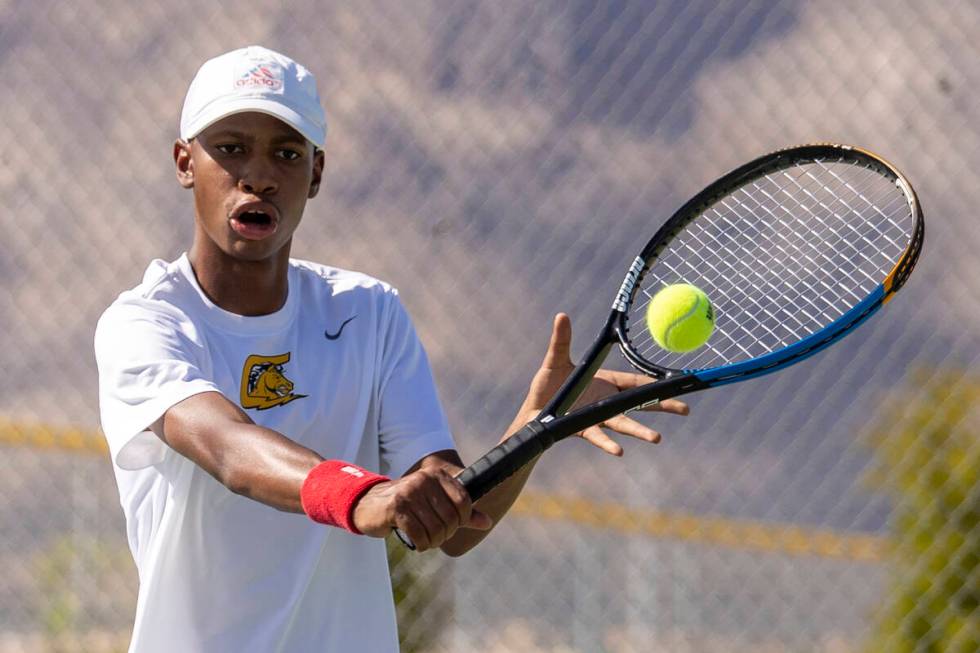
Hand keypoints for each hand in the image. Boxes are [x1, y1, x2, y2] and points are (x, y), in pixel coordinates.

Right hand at [351, 462, 491, 551]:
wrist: (369, 504)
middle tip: (436, 536)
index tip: (452, 526)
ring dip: (433, 542)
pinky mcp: (396, 508)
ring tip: (426, 540)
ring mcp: (410, 493)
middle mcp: (424, 480)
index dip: (462, 520)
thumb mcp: (435, 503)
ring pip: (436, 529)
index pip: (464, 502)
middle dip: (446, 534)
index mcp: (437, 475)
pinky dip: (421, 544)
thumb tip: (486, 522)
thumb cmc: (407, 504)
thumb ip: (462, 512)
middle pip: (451, 518)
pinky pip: (419, 534)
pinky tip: (417, 543)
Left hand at [516, 313, 689, 455]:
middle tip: (685, 409)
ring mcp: (596, 417)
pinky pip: (598, 437)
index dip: (653, 383)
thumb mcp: (555, 360)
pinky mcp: (583, 429)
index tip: (674, 384)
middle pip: (639, 403)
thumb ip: (561, 341)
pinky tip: (619, 451)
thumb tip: (561, 315)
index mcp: (604, 382)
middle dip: (662, 406)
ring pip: (623, 423)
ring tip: (657, 438)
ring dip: (639, 431)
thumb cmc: (546, 385)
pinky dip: (608, 444)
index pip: (635, 382)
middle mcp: (605, 401)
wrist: (531, 412)